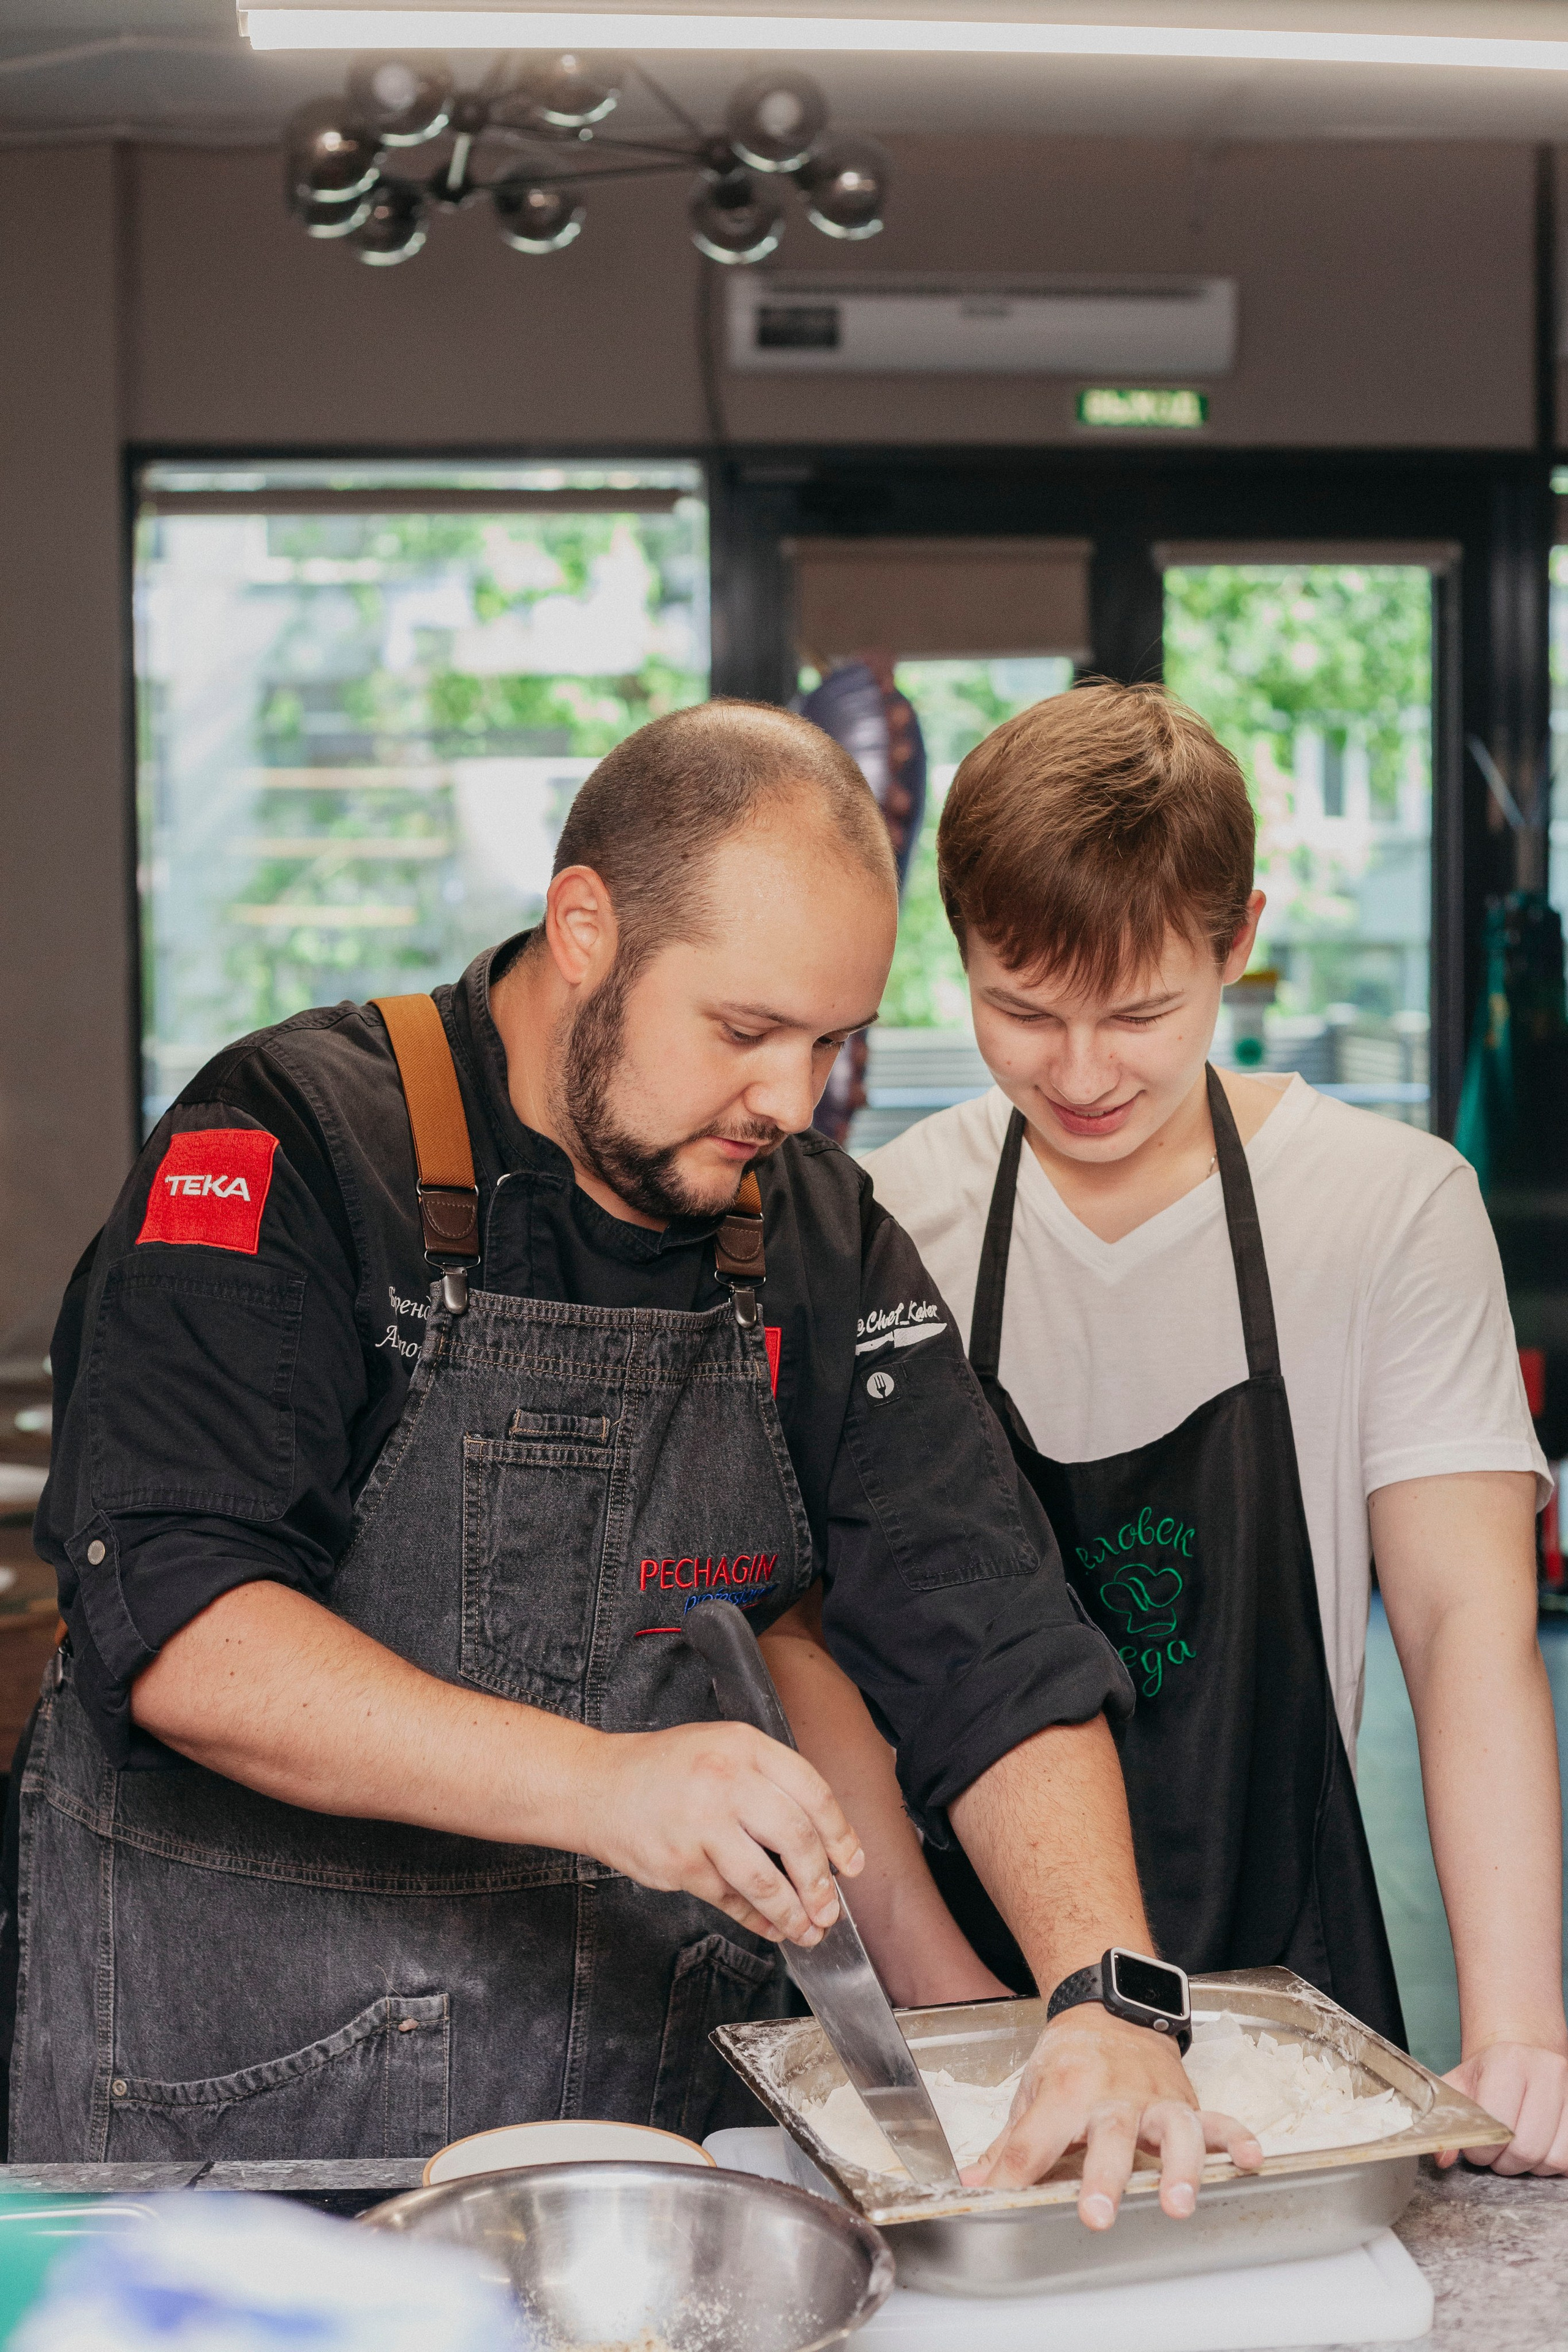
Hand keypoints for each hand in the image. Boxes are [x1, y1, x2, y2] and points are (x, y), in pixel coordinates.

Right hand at [576, 1721, 864, 1945]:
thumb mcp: (723, 1750)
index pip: (812, 1791)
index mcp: (745, 1746)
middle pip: (797, 1838)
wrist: (597, 1785)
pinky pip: (731, 1898)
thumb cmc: (665, 1770)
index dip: (840, 1833)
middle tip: (831, 1909)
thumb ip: (769, 1783)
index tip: (852, 1864)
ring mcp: (701, 1822)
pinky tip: (770, 1928)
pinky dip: (756, 1919)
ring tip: (807, 1930)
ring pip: (766, 1879)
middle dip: (821, 1883)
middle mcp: (726, 1780)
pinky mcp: (680, 1862)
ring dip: (793, 1912)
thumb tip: (821, 1840)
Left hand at [961, 2010, 1262, 2225]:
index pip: (1035, 2140)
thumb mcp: (1032, 2090)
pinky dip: (1236, 2139)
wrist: (1111, 2007)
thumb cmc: (1070, 2058)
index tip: (1001, 2202)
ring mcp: (1154, 2098)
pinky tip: (1249, 2160)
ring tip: (1179, 2203)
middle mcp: (1112, 2093)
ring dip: (1177, 2167)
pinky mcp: (1186, 2101)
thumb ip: (1010, 2144)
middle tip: (1098, 2215)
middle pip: (1108, 2137)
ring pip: (1171, 2130)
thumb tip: (976, 2184)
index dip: (1014, 2175)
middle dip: (1104, 2177)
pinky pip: (1217, 2120)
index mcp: (1066, 2090)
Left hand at [1439, 2042, 1567, 2175]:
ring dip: (1532, 2168)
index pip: (1498, 2125)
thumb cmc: (1486, 2077)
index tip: (1476, 2149)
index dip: (1483, 2150)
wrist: (1520, 2058)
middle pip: (1528, 2147)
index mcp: (1508, 2060)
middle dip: (1506, 2163)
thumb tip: (1442, 2159)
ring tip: (1516, 2152)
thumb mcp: (1458, 2089)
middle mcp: (1546, 2070)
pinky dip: (1552, 2166)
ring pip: (1555, 2158)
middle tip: (1496, 2156)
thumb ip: (1445, 2120)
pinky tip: (1538, 2152)